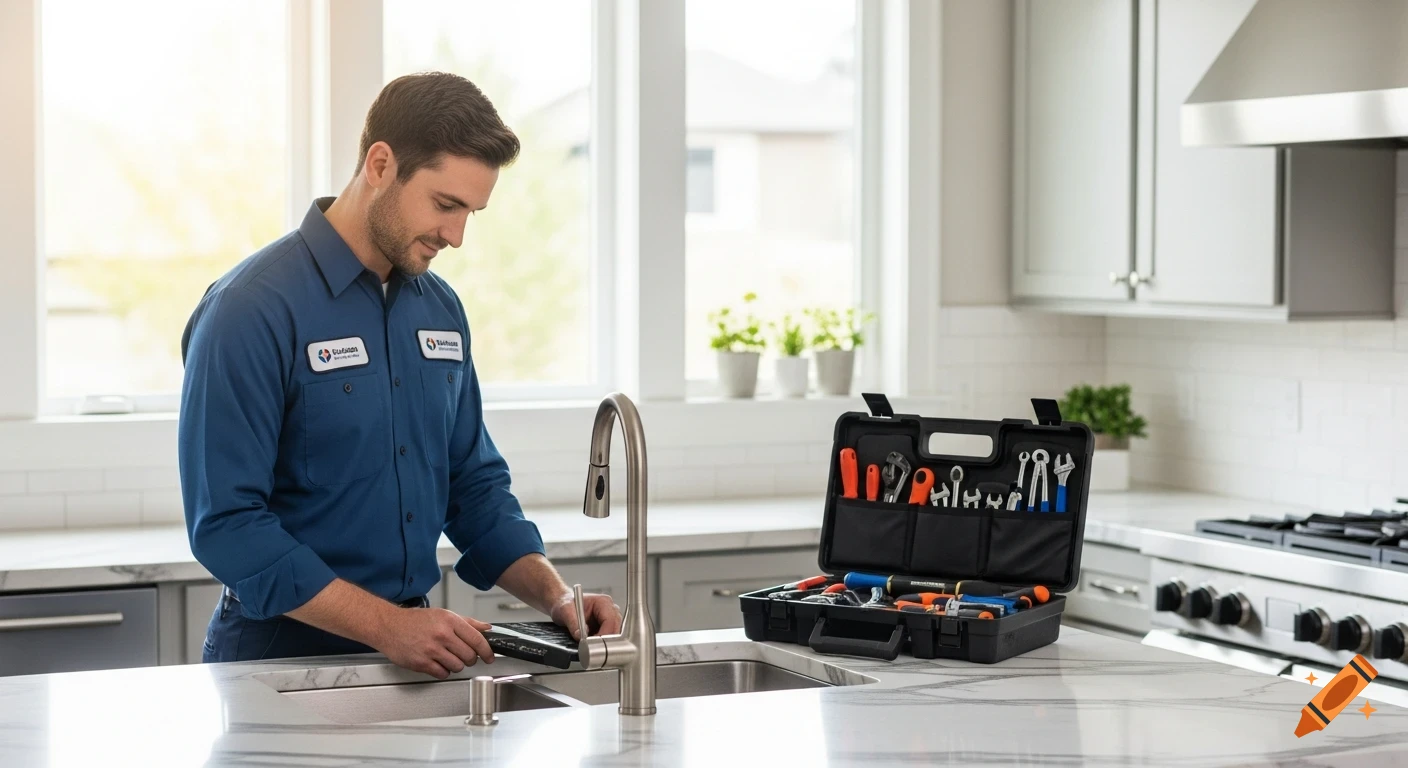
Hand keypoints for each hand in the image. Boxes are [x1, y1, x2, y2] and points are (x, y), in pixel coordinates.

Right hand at [372, 606, 494, 678]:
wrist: (389, 626)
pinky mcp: (421, 663)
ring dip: (456, 665)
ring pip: (458, 667)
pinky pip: (443, 673)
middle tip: (465, 656)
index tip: (489, 657)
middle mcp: (442, 635)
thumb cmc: (415, 620)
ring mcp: (431, 650)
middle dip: (470, 659)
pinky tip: (437, 663)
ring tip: (447, 657)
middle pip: (469, 656)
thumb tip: (487, 628)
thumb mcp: (443, 615)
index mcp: (450, 621)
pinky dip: (443, 671)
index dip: (486, 651)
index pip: (477, 639)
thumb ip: (467, 622)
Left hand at [550, 592, 622, 640]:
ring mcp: (609, 617)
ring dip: (604, 642)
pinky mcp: (605, 625)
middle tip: (593, 647)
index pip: (610, 620)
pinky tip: (592, 643)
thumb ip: (574, 624)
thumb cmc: (565, 602)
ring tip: (591, 645)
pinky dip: (601, 642)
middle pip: (615, 628)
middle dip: (606, 640)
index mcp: (602, 602)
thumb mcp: (566, 612)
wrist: (562, 603)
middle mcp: (609, 609)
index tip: (595, 644)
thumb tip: (581, 636)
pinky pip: (609, 637)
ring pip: (614, 634)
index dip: (604, 634)